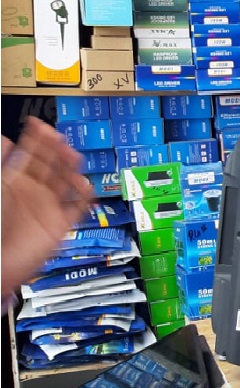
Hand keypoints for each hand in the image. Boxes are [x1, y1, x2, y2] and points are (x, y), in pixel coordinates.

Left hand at [2, 117, 92, 296]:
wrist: (0, 263)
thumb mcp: (0, 188)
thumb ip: (3, 164)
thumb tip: (4, 140)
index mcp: (15, 183)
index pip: (29, 155)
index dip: (36, 140)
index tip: (41, 124)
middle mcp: (33, 193)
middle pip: (50, 166)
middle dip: (56, 150)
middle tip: (60, 136)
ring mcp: (47, 208)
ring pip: (66, 182)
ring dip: (71, 169)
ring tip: (73, 156)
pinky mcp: (59, 225)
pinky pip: (78, 208)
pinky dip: (84, 197)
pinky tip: (84, 184)